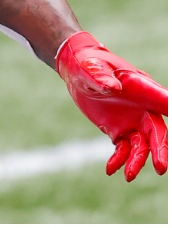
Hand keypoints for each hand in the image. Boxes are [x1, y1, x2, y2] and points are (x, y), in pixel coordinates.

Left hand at [56, 31, 168, 179]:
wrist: (76, 69)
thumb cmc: (88, 63)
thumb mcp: (90, 67)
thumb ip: (100, 76)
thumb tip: (113, 87)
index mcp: (142, 88)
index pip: (163, 101)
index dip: (171, 109)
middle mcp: (143, 108)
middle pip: (157, 132)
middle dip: (160, 150)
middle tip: (160, 169)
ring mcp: (132, 121)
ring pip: (142, 145)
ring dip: (137, 161)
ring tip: (128, 176)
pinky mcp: (119, 130)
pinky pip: (123, 149)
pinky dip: (119, 160)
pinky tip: (110, 169)